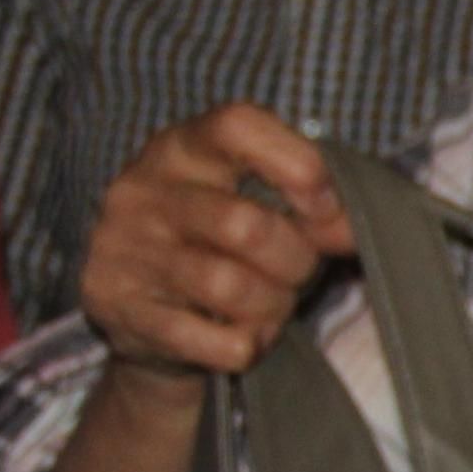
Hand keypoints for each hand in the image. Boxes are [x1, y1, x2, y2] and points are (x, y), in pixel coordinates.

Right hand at [76, 104, 353, 383]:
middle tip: (297, 273)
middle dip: (295, 260)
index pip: (237, 126)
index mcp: (182, 149)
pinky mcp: (119, 309)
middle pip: (244, 226)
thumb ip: (312, 206)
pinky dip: (246, 346)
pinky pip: (215, 342)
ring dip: (272, 307)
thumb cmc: (222, 246)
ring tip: (269, 307)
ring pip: (229, 287)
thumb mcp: (262, 207)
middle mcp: (142, 192)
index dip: (298, 166)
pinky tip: (242, 337)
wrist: (142, 316)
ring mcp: (124, 251)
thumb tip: (353, 226)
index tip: (326, 207)